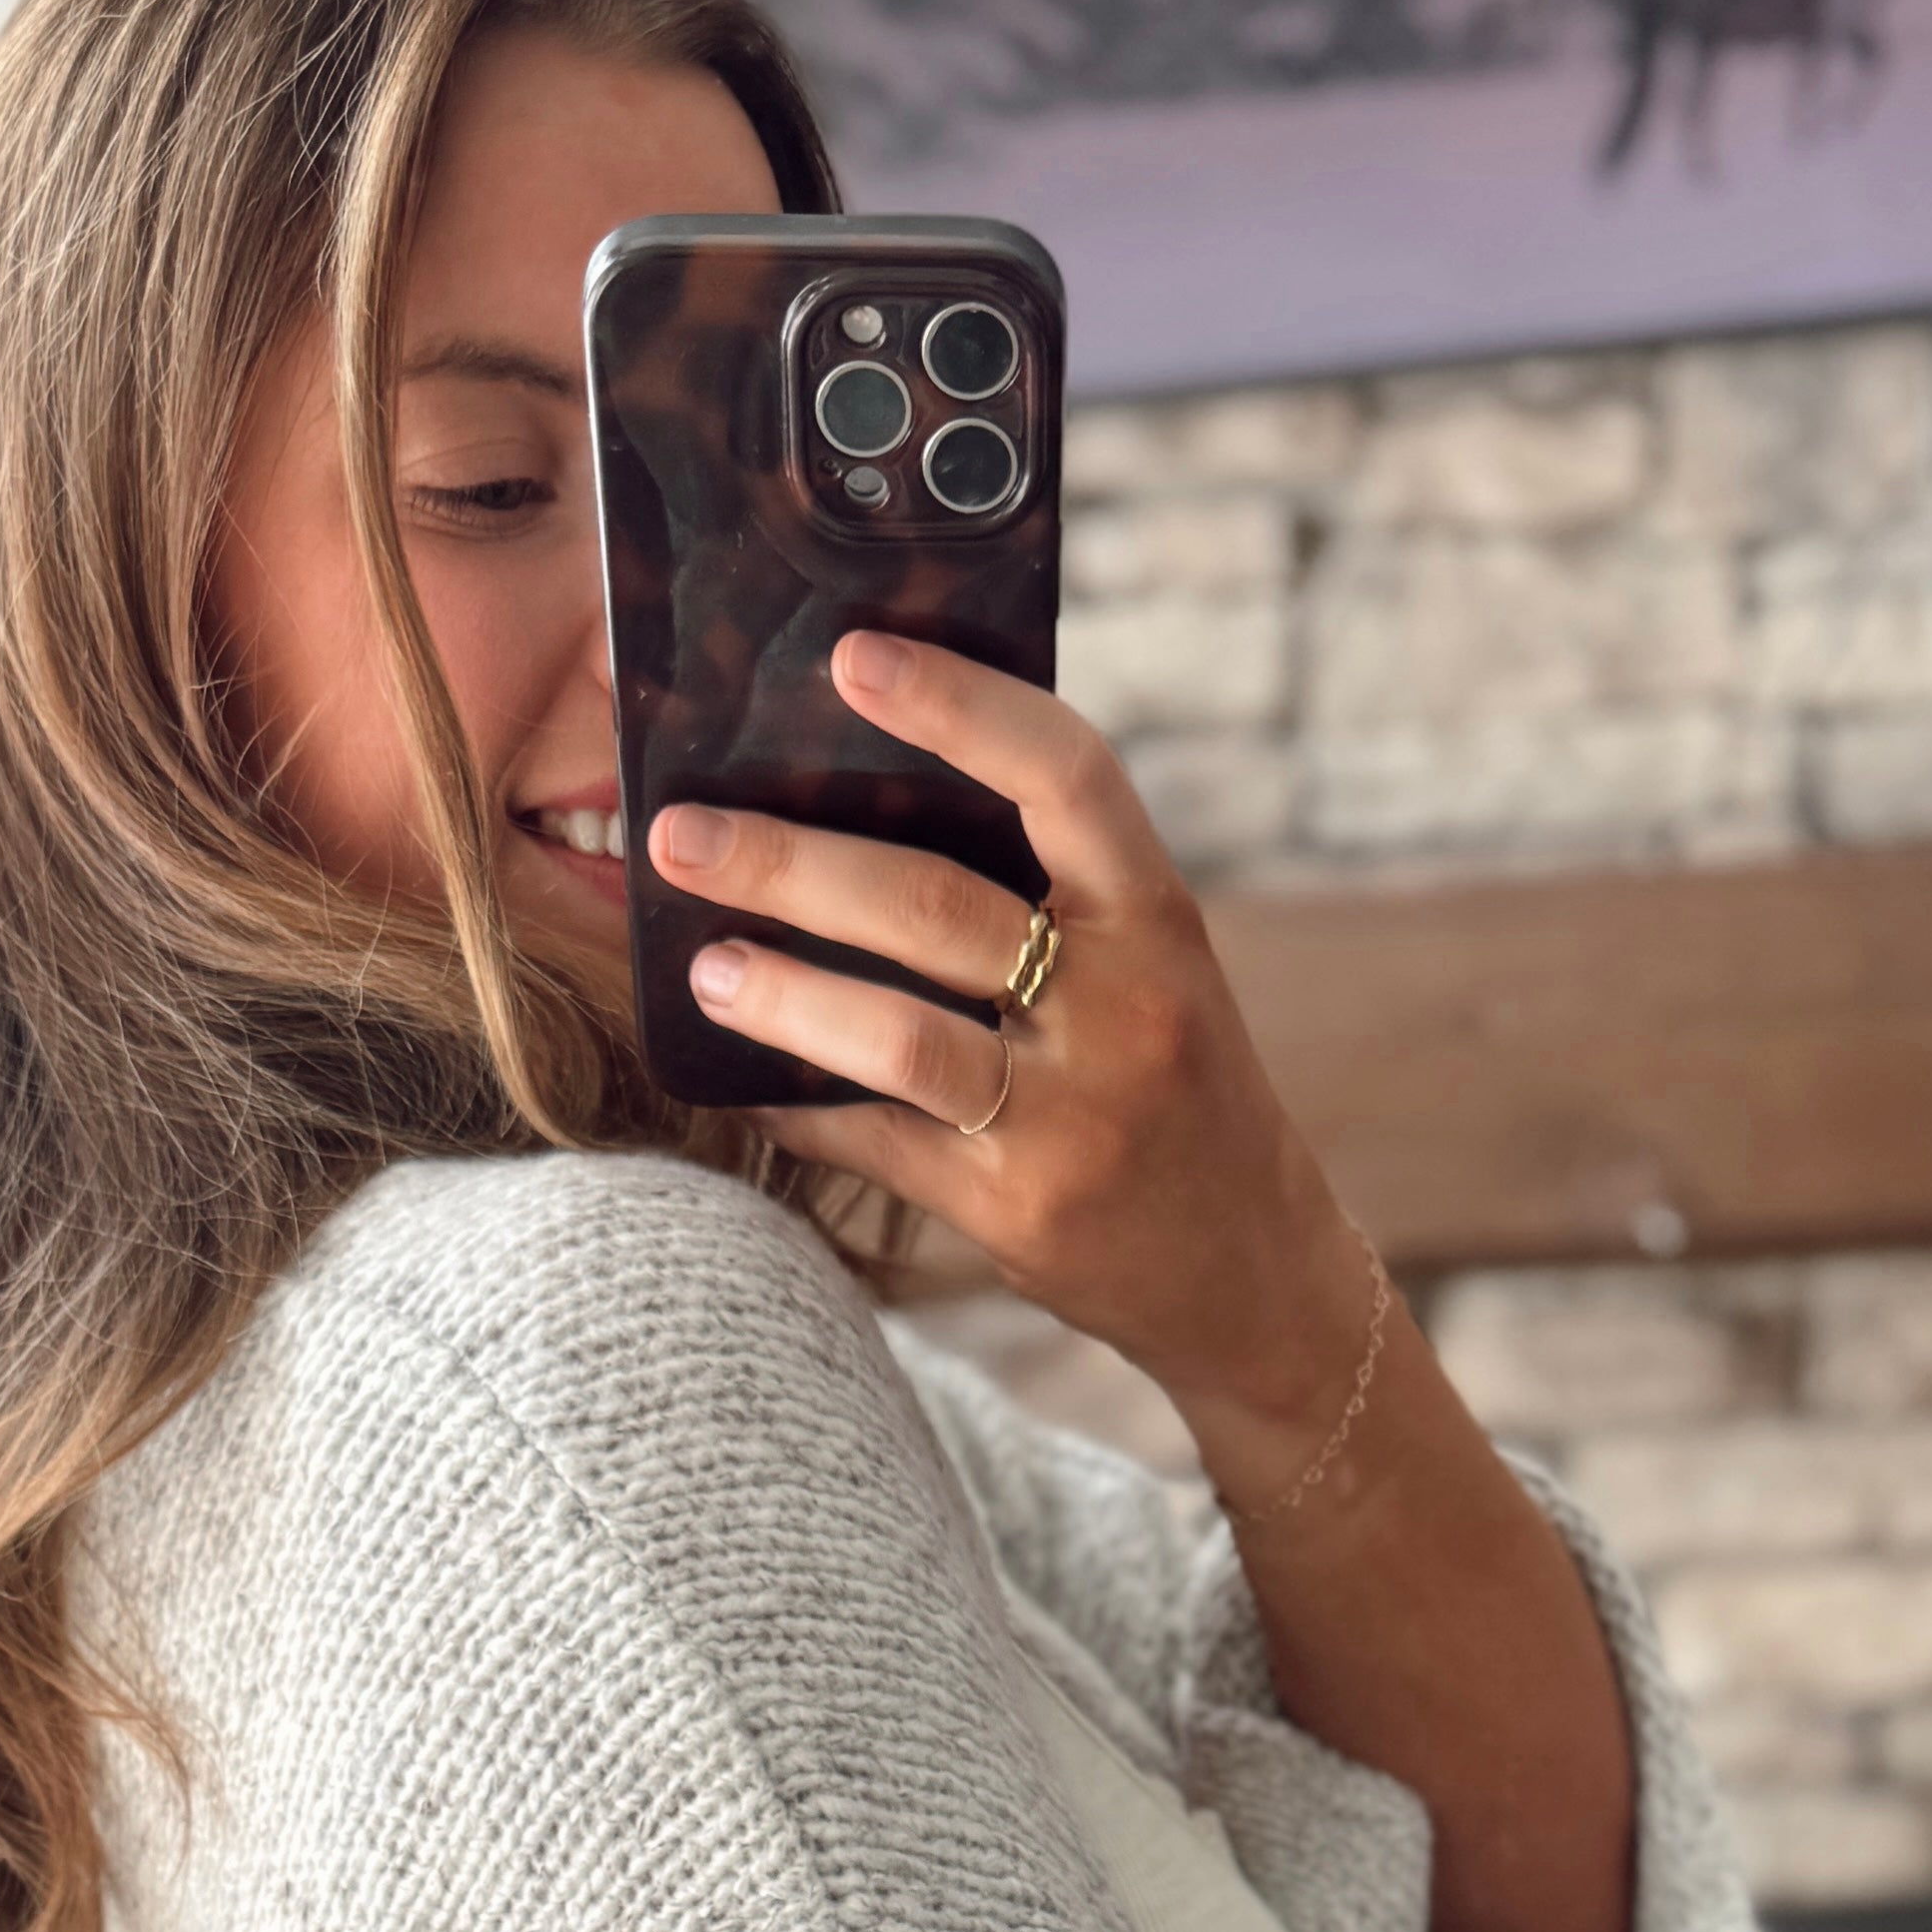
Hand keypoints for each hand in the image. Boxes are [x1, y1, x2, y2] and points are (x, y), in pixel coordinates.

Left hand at [645, 633, 1383, 1509]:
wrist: (1253, 1274)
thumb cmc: (1178, 1091)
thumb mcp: (1156, 972)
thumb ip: (1056, 895)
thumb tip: (868, 801)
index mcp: (1158, 920)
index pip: (1065, 776)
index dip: (959, 706)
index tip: (851, 656)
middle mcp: (1125, 1011)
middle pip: (935, 906)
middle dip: (789, 863)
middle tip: (678, 835)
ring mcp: (1074, 1119)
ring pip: (896, 1036)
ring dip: (779, 993)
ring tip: (701, 966)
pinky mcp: (1020, 1210)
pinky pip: (879, 1144)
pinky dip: (799, 1108)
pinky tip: (741, 1081)